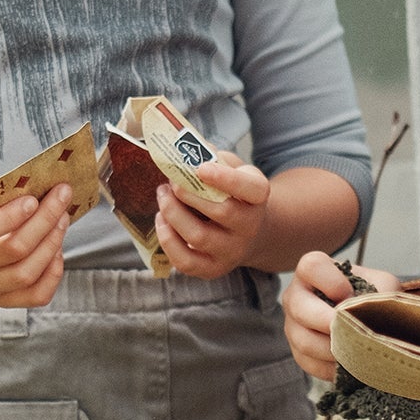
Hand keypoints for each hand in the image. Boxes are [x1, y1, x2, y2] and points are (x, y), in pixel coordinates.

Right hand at [0, 175, 71, 307]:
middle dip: (44, 221)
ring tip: (62, 218)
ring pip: (27, 274)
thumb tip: (26, 195)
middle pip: (13, 251)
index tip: (33, 199)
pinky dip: (54, 272)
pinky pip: (37, 295)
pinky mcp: (3, 300)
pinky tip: (56, 249)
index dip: (10, 217)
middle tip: (62, 197)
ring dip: (53, 243)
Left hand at [153, 151, 270, 276]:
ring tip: (162, 196)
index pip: (251, 189)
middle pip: (222, 212)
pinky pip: (186, 261)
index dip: (225, 178)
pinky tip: (162, 220)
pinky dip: (167, 240)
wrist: (246, 231)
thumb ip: (211, 157)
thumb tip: (182, 151)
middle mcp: (251, 227)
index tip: (200, 168)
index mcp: (258, 197)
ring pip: (199, 237)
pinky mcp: (213, 269)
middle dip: (189, 194)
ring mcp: (233, 252)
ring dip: (173, 214)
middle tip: (171, 181)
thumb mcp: (230, 168)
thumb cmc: (232, 193)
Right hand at [283, 250, 397, 378]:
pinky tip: (349, 366)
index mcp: (313, 269)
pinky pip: (308, 363)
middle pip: (300, 309)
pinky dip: (331, 368)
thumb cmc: (372, 293)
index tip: (351, 296)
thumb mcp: (383, 285)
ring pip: (304, 341)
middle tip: (353, 332)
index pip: (312, 267)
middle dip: (329, 323)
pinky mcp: (297, 351)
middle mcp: (296, 295)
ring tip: (356, 352)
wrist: (369, 316)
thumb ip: (381, 291)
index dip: (333, 283)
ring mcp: (292, 324)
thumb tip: (369, 315)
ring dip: (333, 350)